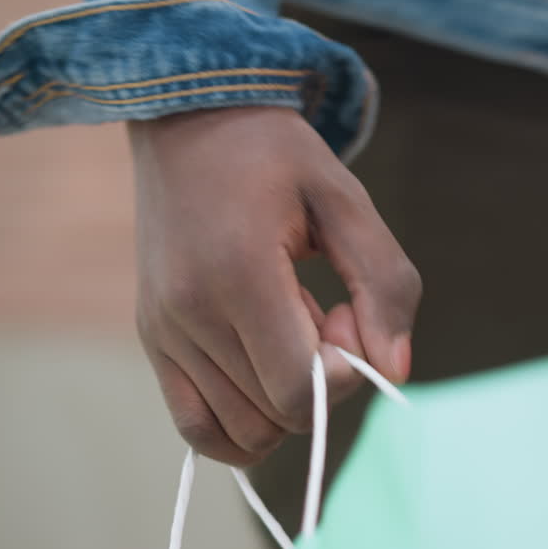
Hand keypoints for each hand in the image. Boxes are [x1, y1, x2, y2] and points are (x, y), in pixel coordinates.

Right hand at [128, 107, 420, 464]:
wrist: (190, 117)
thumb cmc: (276, 155)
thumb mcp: (347, 199)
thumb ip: (384, 283)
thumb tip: (396, 370)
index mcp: (238, 274)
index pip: (299, 390)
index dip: (345, 373)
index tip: (345, 311)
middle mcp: (189, 314)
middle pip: (276, 415)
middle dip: (321, 379)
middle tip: (323, 310)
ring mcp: (163, 332)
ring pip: (241, 431)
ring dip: (283, 396)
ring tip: (287, 325)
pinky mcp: (152, 340)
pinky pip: (196, 427)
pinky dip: (241, 424)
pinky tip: (265, 372)